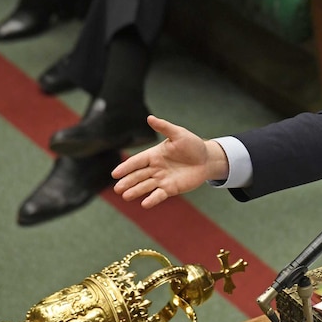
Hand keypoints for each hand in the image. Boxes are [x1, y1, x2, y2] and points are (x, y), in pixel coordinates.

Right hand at [112, 115, 229, 208]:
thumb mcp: (179, 134)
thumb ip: (164, 127)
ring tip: (125, 196)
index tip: (115, 174)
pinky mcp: (170, 188)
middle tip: (117, 188)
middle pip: (138, 176)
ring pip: (145, 186)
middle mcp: (155, 168)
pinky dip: (152, 199)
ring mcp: (162, 179)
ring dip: (135, 191)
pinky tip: (144, 204)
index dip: (126, 167)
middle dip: (127, 182)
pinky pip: (159, 195)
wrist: (207, 159)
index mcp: (153, 155)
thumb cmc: (192, 145)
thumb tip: (149, 118)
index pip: (136, 162)